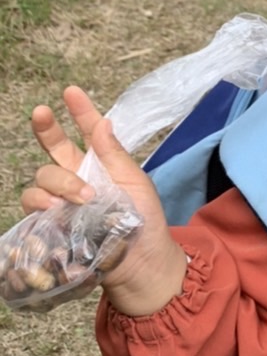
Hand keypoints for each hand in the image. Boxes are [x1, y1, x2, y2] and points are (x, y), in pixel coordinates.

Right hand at [24, 87, 187, 315]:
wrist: (142, 264)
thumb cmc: (143, 223)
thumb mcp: (136, 184)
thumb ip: (114, 156)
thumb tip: (102, 122)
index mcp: (101, 165)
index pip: (86, 132)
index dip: (79, 112)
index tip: (71, 91)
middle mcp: (77, 180)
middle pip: (53, 151)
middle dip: (47, 130)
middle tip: (43, 113)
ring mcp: (62, 203)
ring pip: (41, 179)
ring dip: (58, 182)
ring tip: (82, 197)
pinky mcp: (53, 225)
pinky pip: (32, 210)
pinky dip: (41, 206)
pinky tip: (55, 210)